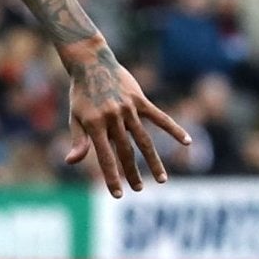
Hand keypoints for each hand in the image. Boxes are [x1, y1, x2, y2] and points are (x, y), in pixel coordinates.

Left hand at [60, 40, 191, 198]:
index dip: (112, 177)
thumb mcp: (75, 117)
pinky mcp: (139, 100)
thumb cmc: (81, 94)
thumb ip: (78, 140)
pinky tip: (187, 142)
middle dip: (132, 173)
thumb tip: (71, 162)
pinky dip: (173, 129)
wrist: (91, 63)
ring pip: (144, 140)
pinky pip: (159, 117)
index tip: (118, 194)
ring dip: (153, 161)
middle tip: (138, 189)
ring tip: (162, 179)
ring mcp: (128, 109)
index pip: (105, 157)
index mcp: (95, 125)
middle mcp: (113, 118)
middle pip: (126, 151)